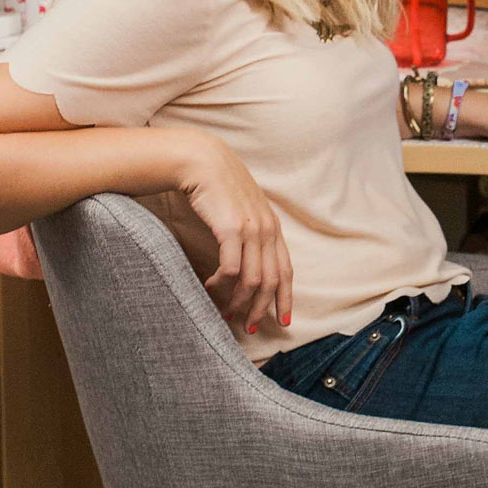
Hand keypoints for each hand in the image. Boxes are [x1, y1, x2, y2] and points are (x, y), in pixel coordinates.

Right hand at [176, 133, 293, 333]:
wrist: (201, 161)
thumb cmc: (217, 187)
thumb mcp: (242, 210)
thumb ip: (250, 232)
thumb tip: (247, 261)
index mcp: (273, 227)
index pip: (286, 270)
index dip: (285, 298)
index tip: (282, 322)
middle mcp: (268, 230)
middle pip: (271, 281)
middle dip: (260, 308)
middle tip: (247, 326)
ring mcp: (252, 229)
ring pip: (253, 280)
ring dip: (238, 301)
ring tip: (225, 312)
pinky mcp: (231, 229)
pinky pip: (232, 269)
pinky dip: (221, 284)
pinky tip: (210, 287)